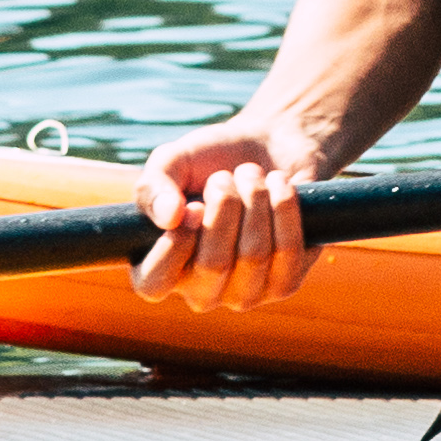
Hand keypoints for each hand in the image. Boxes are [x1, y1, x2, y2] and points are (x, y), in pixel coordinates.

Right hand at [136, 112, 328, 313]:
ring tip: (251, 174)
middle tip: (224, 176)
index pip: (153, 284)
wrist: (269, 146)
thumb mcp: (171, 163)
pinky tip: (278, 184)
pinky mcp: (286, 283)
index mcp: (160, 270)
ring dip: (255, 199)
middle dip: (224, 206)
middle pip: (212, 265)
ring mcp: (244, 293)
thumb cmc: (210, 160)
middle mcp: (200, 291)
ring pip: (253, 255)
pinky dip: (284, 207)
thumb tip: (169, 217)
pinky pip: (288, 250)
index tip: (194, 205)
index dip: (174, 245)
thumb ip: (153, 187)